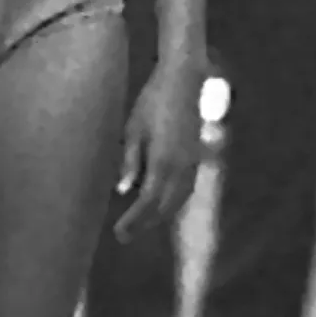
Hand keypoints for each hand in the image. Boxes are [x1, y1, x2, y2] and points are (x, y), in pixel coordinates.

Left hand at [114, 59, 203, 244]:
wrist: (183, 81)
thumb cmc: (152, 102)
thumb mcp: (134, 130)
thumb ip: (130, 162)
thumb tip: (124, 191)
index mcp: (163, 162)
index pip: (148, 202)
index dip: (134, 221)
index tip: (119, 233)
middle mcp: (181, 168)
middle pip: (164, 206)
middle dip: (144, 224)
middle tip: (124, 236)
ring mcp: (192, 163)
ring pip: (178, 200)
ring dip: (160, 216)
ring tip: (140, 225)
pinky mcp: (196, 157)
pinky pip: (186, 189)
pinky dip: (173, 203)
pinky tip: (162, 206)